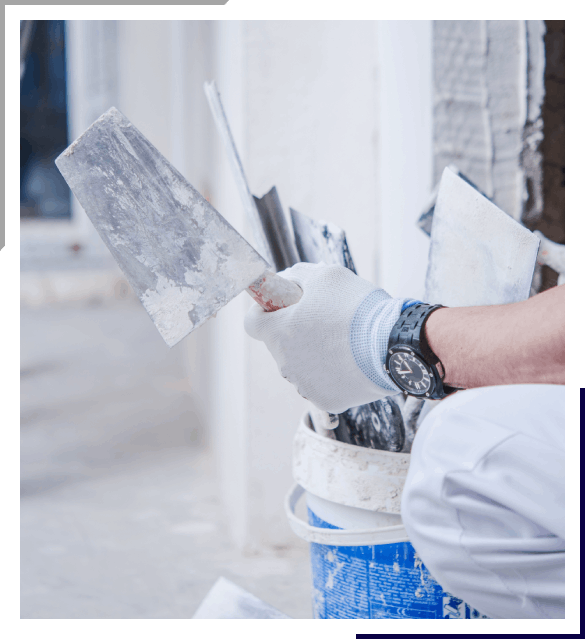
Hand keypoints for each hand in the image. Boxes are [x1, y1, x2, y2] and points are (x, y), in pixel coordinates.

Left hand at [244, 262, 407, 412]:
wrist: (394, 345)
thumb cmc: (358, 308)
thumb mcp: (326, 276)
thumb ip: (298, 276)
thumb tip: (287, 281)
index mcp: (278, 332)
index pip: (252, 322)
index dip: (265, 309)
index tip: (282, 305)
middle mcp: (285, 363)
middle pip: (280, 344)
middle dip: (295, 331)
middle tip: (324, 320)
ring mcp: (304, 385)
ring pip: (300, 365)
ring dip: (313, 353)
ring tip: (344, 340)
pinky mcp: (326, 400)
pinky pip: (321, 383)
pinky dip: (332, 373)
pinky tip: (352, 361)